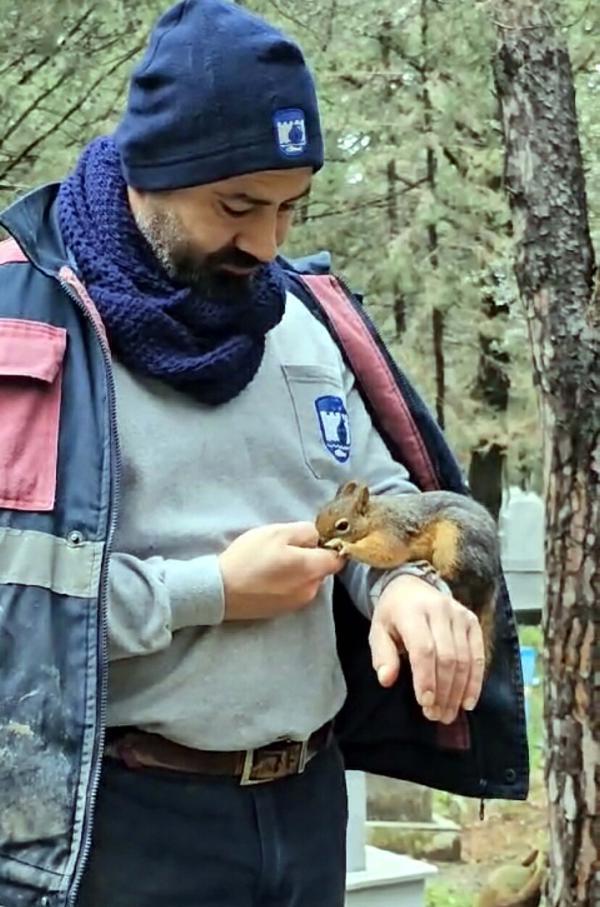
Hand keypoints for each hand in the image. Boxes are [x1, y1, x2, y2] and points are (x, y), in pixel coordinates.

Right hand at [219, 522, 343, 619]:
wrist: (220, 590)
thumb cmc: (250, 557)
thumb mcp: (277, 532)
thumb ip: (306, 532)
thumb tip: (317, 538)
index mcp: (313, 569)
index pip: (338, 558)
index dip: (330, 545)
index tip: (313, 539)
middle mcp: (311, 590)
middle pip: (321, 569)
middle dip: (309, 557)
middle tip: (283, 548)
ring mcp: (297, 604)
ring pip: (307, 580)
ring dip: (297, 571)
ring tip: (272, 563)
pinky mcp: (283, 611)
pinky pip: (293, 591)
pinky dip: (286, 583)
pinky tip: (266, 577)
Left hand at [369, 574, 484, 723]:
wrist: (411, 586)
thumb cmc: (393, 615)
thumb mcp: (378, 631)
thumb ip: (382, 655)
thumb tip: (386, 680)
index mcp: (412, 611)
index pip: (423, 649)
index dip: (426, 678)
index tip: (425, 703)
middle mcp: (439, 609)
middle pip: (447, 657)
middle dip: (443, 691)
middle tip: (436, 715)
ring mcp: (459, 614)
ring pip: (464, 659)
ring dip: (458, 691)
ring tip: (448, 714)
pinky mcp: (472, 620)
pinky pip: (478, 655)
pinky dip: (475, 681)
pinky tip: (468, 701)